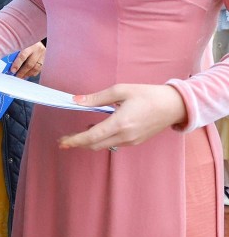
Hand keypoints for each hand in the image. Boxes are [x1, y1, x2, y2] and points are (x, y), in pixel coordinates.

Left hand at [10, 42, 45, 78]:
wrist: (37, 36)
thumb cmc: (26, 42)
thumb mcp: (21, 43)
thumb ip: (16, 52)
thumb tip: (9, 64)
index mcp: (29, 44)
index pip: (23, 56)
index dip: (17, 64)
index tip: (12, 70)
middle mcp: (38, 49)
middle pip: (30, 64)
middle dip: (22, 72)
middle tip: (16, 76)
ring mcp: (43, 54)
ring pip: (36, 68)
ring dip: (28, 74)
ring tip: (22, 76)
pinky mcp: (46, 59)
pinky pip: (40, 69)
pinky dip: (33, 73)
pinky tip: (28, 74)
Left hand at [59, 84, 187, 150]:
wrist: (174, 105)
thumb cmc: (148, 95)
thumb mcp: (121, 91)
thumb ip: (96, 98)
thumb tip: (75, 100)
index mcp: (120, 123)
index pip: (92, 136)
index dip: (75, 140)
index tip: (62, 142)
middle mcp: (125, 136)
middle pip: (95, 145)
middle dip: (77, 143)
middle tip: (63, 139)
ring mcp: (131, 141)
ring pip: (103, 145)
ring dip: (89, 141)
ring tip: (77, 132)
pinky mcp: (135, 142)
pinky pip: (113, 143)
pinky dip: (101, 139)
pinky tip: (96, 129)